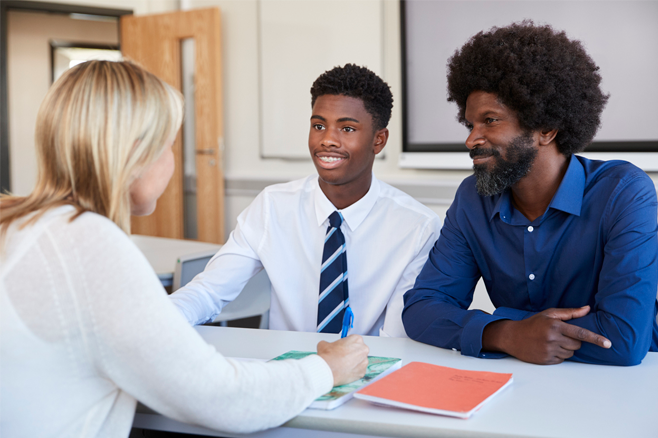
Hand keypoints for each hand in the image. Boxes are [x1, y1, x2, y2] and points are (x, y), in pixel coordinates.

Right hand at [317, 335, 368, 385]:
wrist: (328, 369)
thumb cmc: (329, 356)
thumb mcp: (325, 344)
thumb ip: (330, 343)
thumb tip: (328, 346)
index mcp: (356, 339)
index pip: (354, 340)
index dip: (347, 344)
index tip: (343, 347)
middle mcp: (363, 349)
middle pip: (359, 350)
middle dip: (352, 353)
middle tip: (343, 356)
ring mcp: (364, 362)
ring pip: (360, 361)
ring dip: (354, 362)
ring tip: (343, 364)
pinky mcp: (362, 372)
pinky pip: (359, 370)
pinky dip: (353, 371)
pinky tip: (346, 370)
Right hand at [482, 306, 610, 364]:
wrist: (513, 337)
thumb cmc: (532, 324)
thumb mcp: (549, 313)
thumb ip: (570, 313)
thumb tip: (587, 309)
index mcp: (555, 326)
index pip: (581, 333)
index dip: (596, 338)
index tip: (608, 343)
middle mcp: (553, 339)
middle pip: (577, 344)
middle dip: (574, 340)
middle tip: (562, 335)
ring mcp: (549, 351)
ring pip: (571, 353)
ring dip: (567, 348)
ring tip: (553, 341)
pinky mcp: (547, 360)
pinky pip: (562, 360)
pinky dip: (559, 355)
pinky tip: (548, 348)